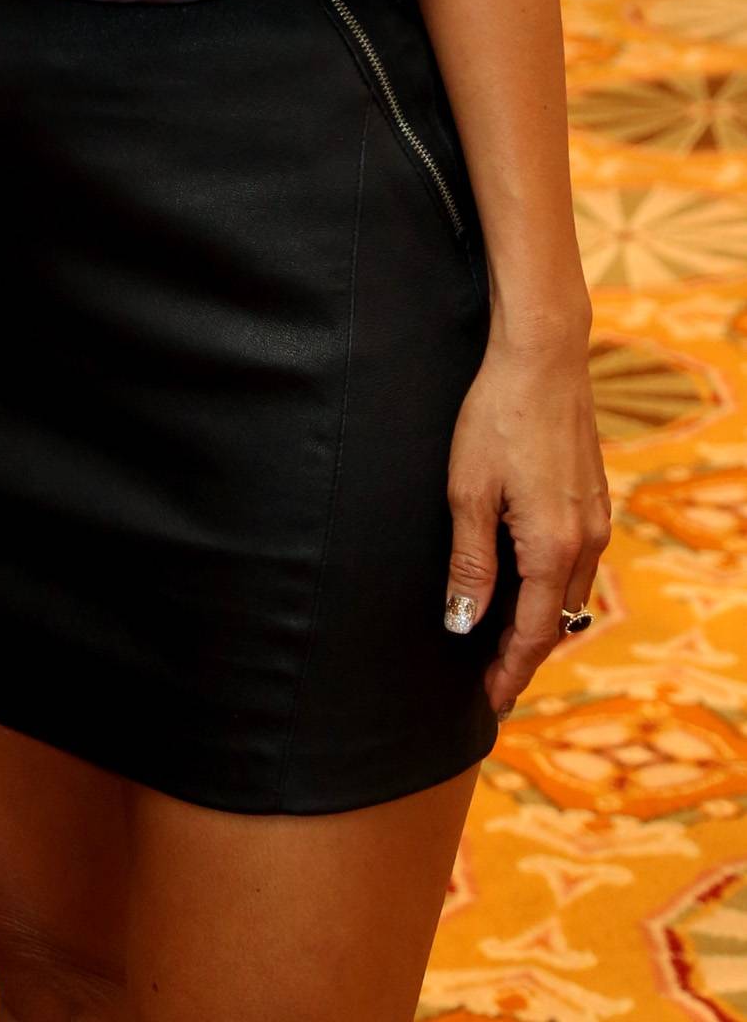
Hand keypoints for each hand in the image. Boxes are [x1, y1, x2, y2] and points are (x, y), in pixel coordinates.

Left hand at [444, 335, 610, 715]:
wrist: (543, 358)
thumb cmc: (498, 417)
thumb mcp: (469, 493)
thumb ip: (469, 563)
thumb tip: (463, 623)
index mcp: (554, 549)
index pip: (535, 634)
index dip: (510, 671)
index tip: (490, 702)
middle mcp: (587, 543)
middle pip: (558, 620)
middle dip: (524, 653)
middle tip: (489, 679)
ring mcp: (597, 520)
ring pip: (570, 592)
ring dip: (540, 620)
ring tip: (501, 639)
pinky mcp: (594, 499)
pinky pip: (577, 562)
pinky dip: (552, 585)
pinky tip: (524, 582)